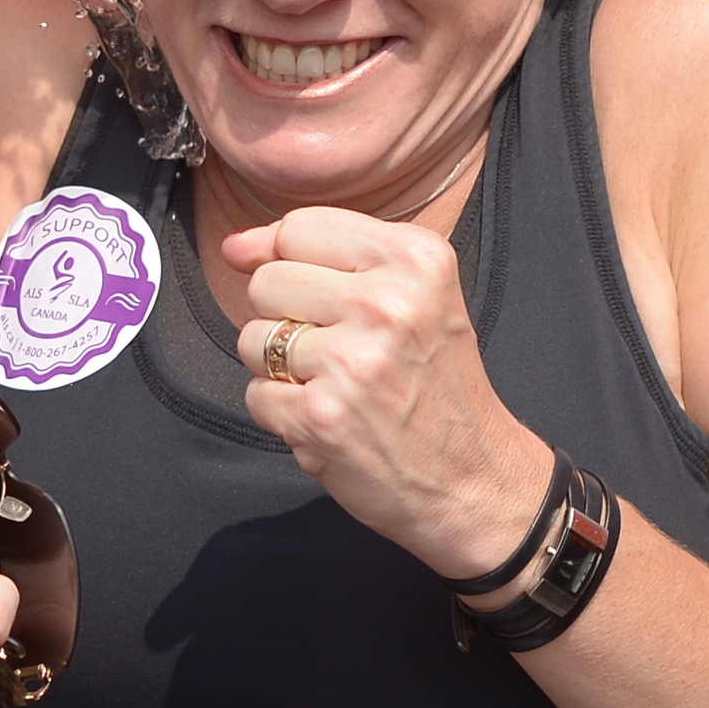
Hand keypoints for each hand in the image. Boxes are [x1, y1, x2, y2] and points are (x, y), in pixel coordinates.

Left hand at [225, 208, 549, 577]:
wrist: (474, 479)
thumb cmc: (437, 387)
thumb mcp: (415, 296)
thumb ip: (327, 256)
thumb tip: (234, 246)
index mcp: (416, 258)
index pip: (300, 227)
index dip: (290, 261)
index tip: (313, 294)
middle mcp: (387, 303)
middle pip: (267, 282)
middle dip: (286, 318)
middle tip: (340, 351)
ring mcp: (351, 361)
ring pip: (252, 339)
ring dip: (280, 369)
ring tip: (337, 386)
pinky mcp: (321, 416)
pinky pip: (256, 394)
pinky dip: (283, 414)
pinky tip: (332, 420)